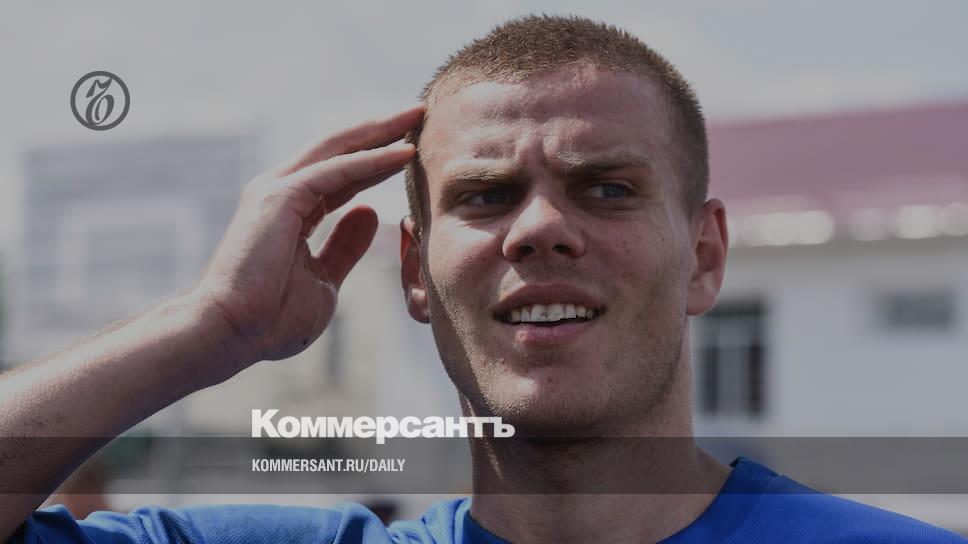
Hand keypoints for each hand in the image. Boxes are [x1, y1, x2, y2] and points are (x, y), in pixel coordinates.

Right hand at [192, 105, 422, 373]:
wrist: (232, 334)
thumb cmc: (271, 318)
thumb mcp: (324, 278)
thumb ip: (346, 245)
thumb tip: (372, 213)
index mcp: (291, 209)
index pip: (343, 173)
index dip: (377, 158)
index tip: (413, 146)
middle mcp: (282, 191)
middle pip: (341, 148)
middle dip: (381, 129)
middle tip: (420, 111)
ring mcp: (278, 190)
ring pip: (338, 148)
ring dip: (380, 131)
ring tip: (417, 115)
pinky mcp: (280, 198)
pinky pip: (337, 171)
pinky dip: (371, 161)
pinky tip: (403, 153)